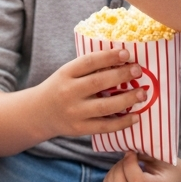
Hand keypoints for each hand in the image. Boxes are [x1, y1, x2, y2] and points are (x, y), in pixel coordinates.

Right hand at [31, 48, 147, 140]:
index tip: (126, 53)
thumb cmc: (60, 88)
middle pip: (98, 83)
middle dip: (121, 76)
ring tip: (142, 94)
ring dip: (127, 100)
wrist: (38, 113)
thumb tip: (123, 61)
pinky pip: (104, 126)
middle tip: (138, 71)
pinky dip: (122, 123)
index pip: (88, 62)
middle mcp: (68, 92)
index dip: (108, 56)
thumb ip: (88, 69)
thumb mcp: (67, 74)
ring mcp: (74, 112)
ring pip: (104, 106)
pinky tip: (136, 117)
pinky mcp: (79, 128)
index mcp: (65, 73)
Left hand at [104, 151, 180, 181]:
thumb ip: (144, 154)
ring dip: (115, 171)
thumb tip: (124, 151)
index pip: (136, 181)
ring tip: (128, 165)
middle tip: (130, 157)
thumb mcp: (164, 158)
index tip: (133, 152)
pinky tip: (124, 174)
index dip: (129, 163)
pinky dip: (112, 178)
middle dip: (120, 166)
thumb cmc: (174, 170)